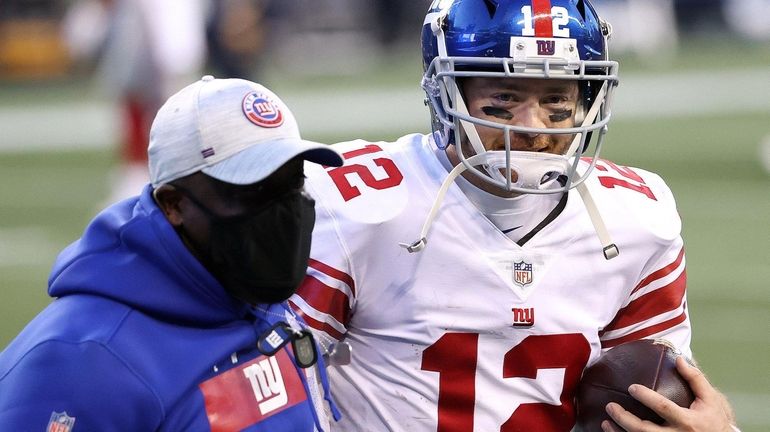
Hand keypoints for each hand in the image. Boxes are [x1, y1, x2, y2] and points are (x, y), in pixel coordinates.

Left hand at [601, 356, 737, 431]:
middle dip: (625, 419)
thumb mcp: (711, 399)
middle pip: (645, 431)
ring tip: (606, 421)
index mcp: (687, 421)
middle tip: (610, 406)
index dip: (646, 398)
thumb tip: (679, 358)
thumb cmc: (715, 421)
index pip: (663, 408)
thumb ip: (695, 379)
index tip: (631, 387)